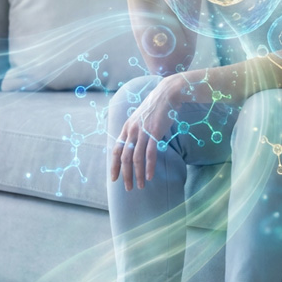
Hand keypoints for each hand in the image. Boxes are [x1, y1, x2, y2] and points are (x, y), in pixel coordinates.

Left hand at [111, 74, 188, 189]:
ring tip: (141, 186)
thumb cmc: (156, 107)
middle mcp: (132, 130)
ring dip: (137, 174)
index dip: (114, 166)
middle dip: (125, 175)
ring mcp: (142, 131)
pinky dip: (149, 166)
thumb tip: (135, 145)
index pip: (116, 151)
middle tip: (128, 188)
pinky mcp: (154, 132)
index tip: (114, 179)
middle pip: (124, 158)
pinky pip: (150, 153)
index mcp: (127, 128)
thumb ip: (136, 131)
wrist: (167, 93)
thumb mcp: (140, 118)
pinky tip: (150, 176)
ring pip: (136, 158)